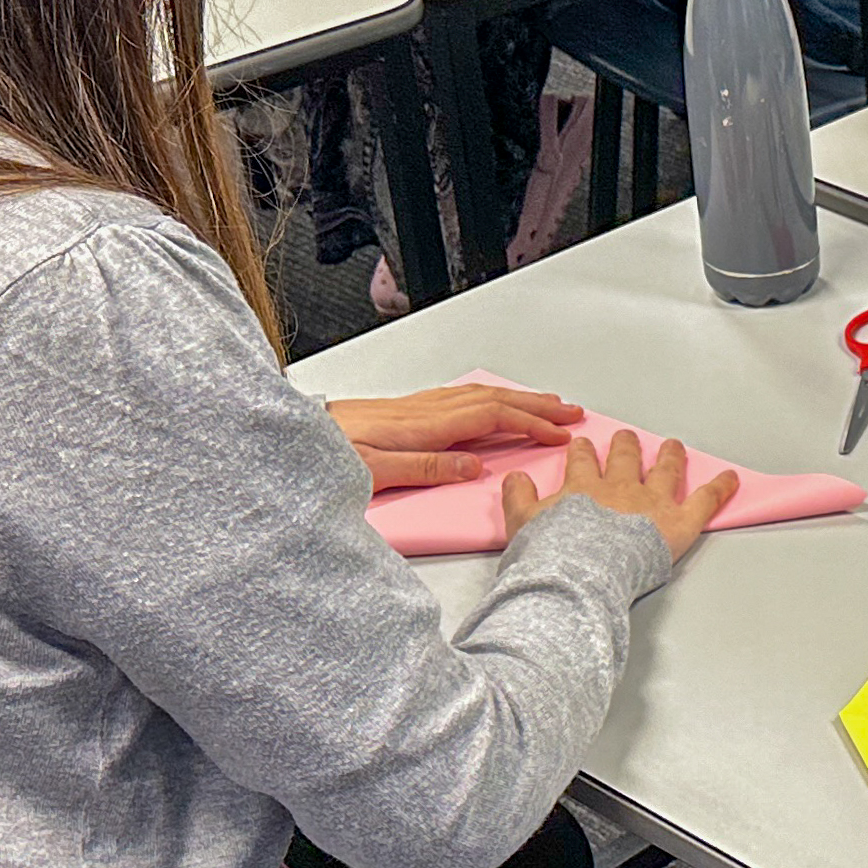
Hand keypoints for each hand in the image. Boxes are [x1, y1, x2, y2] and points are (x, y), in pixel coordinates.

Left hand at [329, 382, 577, 488]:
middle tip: (570, 412)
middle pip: (494, 400)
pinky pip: (463, 397)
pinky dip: (491, 397)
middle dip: (537, 405)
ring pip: (480, 395)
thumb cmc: (329, 457)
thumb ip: (427, 468)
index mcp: (424, 427)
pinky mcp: (407, 411)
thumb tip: (473, 467)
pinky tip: (494, 402)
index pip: (492, 418)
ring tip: (545, 403)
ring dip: (518, 398)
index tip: (560, 434)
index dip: (530, 424)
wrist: (297, 438)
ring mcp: (417, 408)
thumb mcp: (376, 472)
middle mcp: (424, 411)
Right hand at [514, 426, 738, 563]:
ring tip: (673, 445)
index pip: (583, 463)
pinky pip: (704, 500)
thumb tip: (515, 478)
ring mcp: (651, 502)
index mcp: (583, 488)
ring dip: (670, 456)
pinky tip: (731, 478)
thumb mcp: (520, 523)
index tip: (583, 446)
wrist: (579, 572)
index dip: (583, 453)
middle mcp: (619, 488)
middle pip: (624, 459)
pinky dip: (720, 488)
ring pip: (664, 470)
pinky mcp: (678, 522)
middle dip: (625, 446)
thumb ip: (519, 498)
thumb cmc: (551, 554)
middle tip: (626, 437)